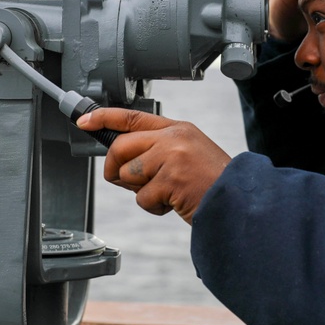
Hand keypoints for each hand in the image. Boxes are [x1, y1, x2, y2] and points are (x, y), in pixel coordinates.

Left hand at [76, 108, 230, 224]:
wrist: (240, 202)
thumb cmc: (212, 183)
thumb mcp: (188, 153)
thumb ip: (158, 149)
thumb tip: (122, 157)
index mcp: (178, 128)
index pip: (132, 117)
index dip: (104, 117)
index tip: (84, 121)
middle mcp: (174, 137)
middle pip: (121, 146)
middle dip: (114, 168)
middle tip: (125, 182)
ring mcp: (173, 157)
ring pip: (128, 174)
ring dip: (141, 191)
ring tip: (166, 194)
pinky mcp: (171, 180)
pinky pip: (142, 198)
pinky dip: (154, 207)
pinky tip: (174, 204)